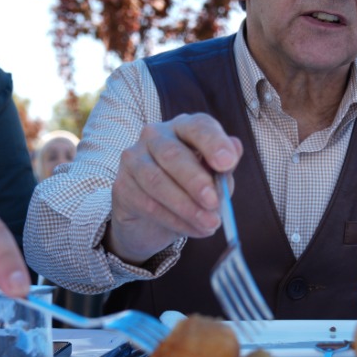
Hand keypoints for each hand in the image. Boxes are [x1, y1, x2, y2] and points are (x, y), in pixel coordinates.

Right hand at [106, 113, 242, 263]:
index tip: (228, 163)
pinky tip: (192, 229)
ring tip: (210, 225)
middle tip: (215, 203)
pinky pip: (148, 204)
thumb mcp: (212, 180)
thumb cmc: (189, 190)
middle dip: (196, 181)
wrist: (152, 218)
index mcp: (183, 128)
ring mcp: (134, 159)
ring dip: (187, 207)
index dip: (214, 143)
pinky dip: (174, 220)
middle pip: (173, 154)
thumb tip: (235, 149)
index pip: (198, 127)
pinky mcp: (122, 185)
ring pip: (157, 182)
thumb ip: (223, 169)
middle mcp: (155, 136)